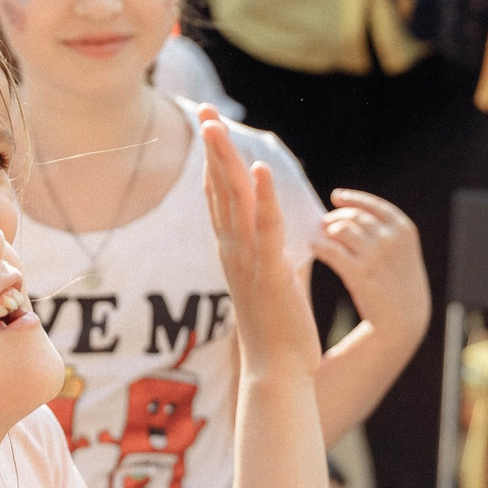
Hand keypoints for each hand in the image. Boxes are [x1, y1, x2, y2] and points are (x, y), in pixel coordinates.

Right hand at [200, 109, 320, 378]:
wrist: (276, 374)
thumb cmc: (276, 334)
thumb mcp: (273, 284)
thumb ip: (275, 256)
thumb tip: (285, 239)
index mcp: (233, 254)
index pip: (219, 198)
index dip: (213, 162)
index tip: (209, 129)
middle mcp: (233, 253)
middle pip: (218, 190)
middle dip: (212, 150)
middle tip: (203, 112)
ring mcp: (248, 262)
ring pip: (234, 202)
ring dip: (226, 162)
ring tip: (217, 127)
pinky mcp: (270, 272)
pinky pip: (266, 228)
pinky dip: (262, 197)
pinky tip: (259, 168)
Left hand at [313, 190, 427, 340]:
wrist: (404, 320)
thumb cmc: (399, 286)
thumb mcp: (403, 253)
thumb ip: (384, 233)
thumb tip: (351, 215)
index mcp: (404, 229)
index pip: (373, 205)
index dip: (353, 199)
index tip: (336, 197)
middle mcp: (390, 238)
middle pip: (353, 216)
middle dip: (335, 218)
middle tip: (324, 224)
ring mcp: (375, 254)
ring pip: (340, 230)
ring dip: (326, 231)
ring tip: (319, 237)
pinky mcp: (359, 273)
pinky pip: (331, 250)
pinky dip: (319, 246)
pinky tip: (313, 248)